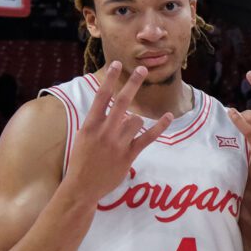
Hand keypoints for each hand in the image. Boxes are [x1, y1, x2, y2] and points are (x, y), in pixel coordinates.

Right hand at [67, 62, 172, 202]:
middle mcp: (105, 131)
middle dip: (132, 84)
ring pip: (136, 120)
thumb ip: (99, 122)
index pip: (101, 97)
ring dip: (135, 121)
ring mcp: (117, 143)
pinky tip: (168, 116)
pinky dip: (159, 127)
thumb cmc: (82, 161)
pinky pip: (147, 137)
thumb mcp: (84, 137)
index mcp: (90, 125)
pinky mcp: (129, 155)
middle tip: (142, 69)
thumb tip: (118, 110)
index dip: (110, 79)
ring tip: (123, 135)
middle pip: (122, 101)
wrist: (81, 186)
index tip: (117, 64)